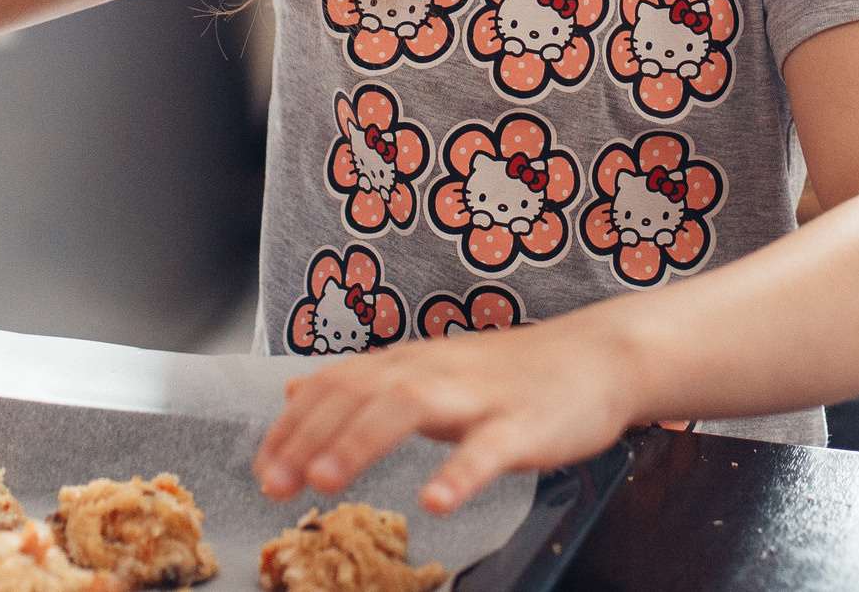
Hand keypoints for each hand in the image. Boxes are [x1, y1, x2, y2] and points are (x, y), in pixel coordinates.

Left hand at [253, 316, 641, 513]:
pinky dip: (460, 473)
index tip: (259, 469)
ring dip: (361, 441)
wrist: (598, 357)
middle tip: (273, 484)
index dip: (292, 425)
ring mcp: (480, 398)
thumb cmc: (512, 374)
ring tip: (324, 481)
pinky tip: (436, 502)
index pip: (337, 384)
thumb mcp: (428, 370)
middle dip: (310, 436)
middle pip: (362, 391)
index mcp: (411, 364)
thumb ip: (362, 383)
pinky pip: (489, 449)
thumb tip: (296, 390)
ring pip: (411, 405)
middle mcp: (437, 372)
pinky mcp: (524, 426)